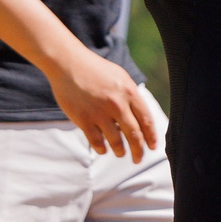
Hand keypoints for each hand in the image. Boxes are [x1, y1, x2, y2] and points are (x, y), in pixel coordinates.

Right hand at [44, 43, 157, 160]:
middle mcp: (117, 104)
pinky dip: (102, 149)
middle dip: (138, 150)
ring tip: (121, 153)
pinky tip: (103, 149)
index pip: (146, 120)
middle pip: (134, 135)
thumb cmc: (95, 69)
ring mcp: (99, 113)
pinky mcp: (83, 119)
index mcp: (129, 92)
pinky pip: (97, 142)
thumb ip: (131, 96)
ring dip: (120, 151)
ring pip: (116, 142)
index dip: (151, 136)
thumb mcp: (120, 77)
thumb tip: (141, 118)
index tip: (152, 146)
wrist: (67, 63)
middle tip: (138, 158)